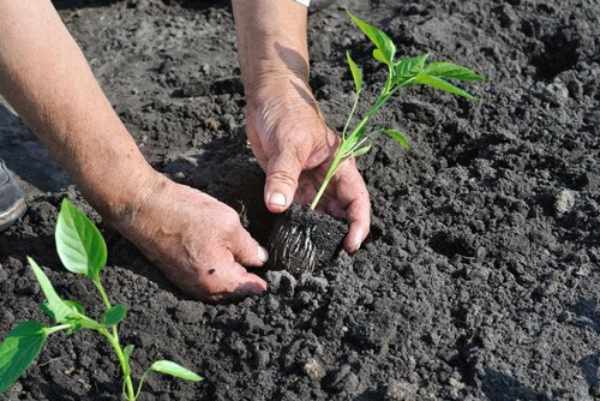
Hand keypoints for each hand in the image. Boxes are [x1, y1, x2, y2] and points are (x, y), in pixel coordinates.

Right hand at [114, 173, 267, 301]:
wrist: (144, 207)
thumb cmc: (187, 214)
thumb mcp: (229, 225)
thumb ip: (250, 247)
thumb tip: (261, 260)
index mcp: (220, 281)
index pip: (252, 288)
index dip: (267, 278)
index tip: (278, 271)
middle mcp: (203, 290)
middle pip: (236, 290)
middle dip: (249, 277)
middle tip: (262, 259)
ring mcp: (188, 284)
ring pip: (220, 285)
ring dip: (232, 273)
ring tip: (243, 254)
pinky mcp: (178, 274)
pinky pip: (205, 278)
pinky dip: (216, 269)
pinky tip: (221, 251)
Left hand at [245, 75, 370, 251]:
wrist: (266, 95)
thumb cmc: (286, 111)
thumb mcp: (288, 143)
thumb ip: (283, 176)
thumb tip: (277, 206)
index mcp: (340, 164)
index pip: (357, 200)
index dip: (358, 225)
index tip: (350, 246)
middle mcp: (328, 177)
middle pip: (339, 212)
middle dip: (335, 234)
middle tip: (323, 257)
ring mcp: (309, 181)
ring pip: (317, 213)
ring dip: (313, 230)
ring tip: (306, 252)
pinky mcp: (290, 183)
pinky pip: (295, 208)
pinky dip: (293, 222)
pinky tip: (288, 237)